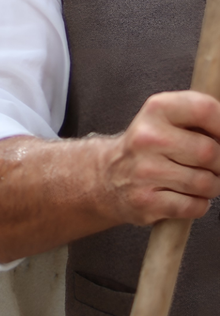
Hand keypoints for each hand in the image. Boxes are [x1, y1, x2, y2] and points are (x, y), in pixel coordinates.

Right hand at [103, 90, 219, 224]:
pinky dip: (199, 204)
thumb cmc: (147, 148)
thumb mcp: (165, 119)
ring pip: (206, 183)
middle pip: (210, 152)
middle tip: (211, 165)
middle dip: (219, 164)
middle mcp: (148, 137)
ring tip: (196, 181)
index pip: (205, 109)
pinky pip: (194, 206)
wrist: (106, 176)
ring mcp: (145, 171)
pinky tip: (186, 196)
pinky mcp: (147, 201)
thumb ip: (197, 119)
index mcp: (156, 109)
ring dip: (211, 186)